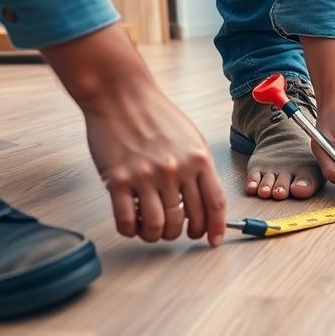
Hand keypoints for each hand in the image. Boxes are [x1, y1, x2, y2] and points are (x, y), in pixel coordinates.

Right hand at [83, 84, 226, 244]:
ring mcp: (146, 176)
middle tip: (177, 231)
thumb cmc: (156, 115)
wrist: (119, 95)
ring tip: (153, 229)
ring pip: (158, 226)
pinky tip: (133, 225)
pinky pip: (127, 221)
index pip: (215, 204)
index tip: (213, 240)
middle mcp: (175, 170)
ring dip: (156, 235)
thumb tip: (205, 201)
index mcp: (198, 160)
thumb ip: (199, 168)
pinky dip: (131, 231)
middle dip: (183, 233)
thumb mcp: (191, 138)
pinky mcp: (117, 180)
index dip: (216, 228)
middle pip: (187, 220)